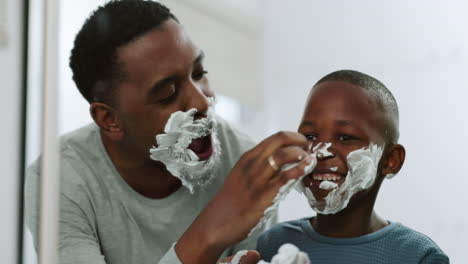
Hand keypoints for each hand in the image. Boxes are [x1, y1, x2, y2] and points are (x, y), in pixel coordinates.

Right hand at [176, 131, 315, 262]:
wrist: (216, 223)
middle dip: (299, 140)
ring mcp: (258, 178)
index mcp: (247, 158)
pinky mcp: (265, 194)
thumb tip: (279, 164)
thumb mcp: (242, 176)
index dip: (292, 137)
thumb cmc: (230, 202)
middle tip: (309, 148)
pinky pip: (287, 176)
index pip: (274, 138)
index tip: (301, 143)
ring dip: (302, 153)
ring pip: (285, 154)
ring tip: (311, 158)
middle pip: (281, 140)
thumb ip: (258, 168)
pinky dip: (302, 169)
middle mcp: (253, 163)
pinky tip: (308, 168)